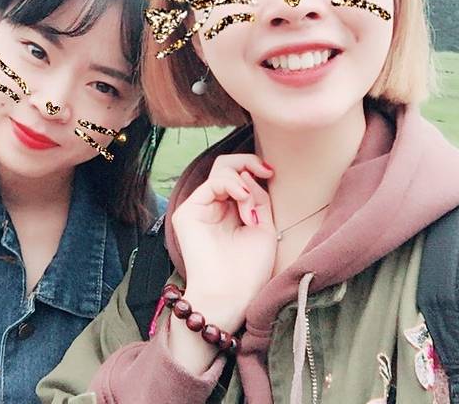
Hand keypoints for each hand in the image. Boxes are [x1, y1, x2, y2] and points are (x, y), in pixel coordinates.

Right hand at [172, 154, 275, 332]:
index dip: (254, 167)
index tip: (271, 172)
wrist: (232, 297)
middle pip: (225, 166)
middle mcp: (212, 207)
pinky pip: (211, 184)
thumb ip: (257, 198)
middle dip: (248, 162)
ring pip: (219, 171)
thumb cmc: (249, 270)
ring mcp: (199, 209)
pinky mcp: (187, 213)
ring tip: (250, 213)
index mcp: (230, 211)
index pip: (238, 175)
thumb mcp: (264, 226)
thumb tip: (246, 173)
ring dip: (243, 185)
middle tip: (266, 172)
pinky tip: (243, 200)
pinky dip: (231, 185)